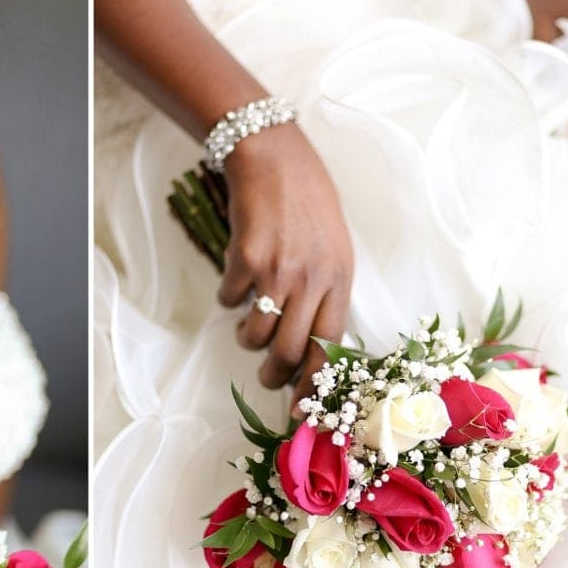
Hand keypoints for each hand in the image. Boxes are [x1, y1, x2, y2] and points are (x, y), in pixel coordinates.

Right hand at [218, 122, 353, 416]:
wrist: (274, 158)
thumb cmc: (308, 202)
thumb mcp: (335, 247)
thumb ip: (327, 291)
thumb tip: (310, 341)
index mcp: (340, 279)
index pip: (331, 349)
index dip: (313, 385)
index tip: (300, 408)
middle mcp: (312, 279)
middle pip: (290, 352)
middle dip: (274, 375)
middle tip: (267, 376)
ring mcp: (278, 270)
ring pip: (256, 334)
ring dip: (247, 336)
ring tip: (249, 322)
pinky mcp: (245, 259)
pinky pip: (229, 300)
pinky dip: (227, 297)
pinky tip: (235, 278)